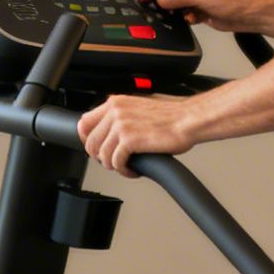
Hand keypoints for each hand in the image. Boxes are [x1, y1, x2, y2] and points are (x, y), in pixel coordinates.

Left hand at [77, 94, 195, 176]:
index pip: (84, 122)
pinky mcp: (129, 140)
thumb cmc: (172, 116)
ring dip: (113, 166)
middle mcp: (115, 111)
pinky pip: (116, 162)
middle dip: (100, 157)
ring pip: (102, 155)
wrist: (189, 120)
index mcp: (116, 102)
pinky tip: (134, 170)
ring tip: (126, 167)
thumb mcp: (139, 107)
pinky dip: (124, 171)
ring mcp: (121, 125)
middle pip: (90, 142)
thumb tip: (111, 131)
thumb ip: (122, 115)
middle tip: (114, 162)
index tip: (96, 149)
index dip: (87, 140)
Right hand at [139, 0, 260, 33]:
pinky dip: (185, 17)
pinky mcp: (200, 10)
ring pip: (176, 2)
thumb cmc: (230, 1)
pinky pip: (185, 12)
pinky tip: (189, 20)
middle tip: (146, 5)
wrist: (247, 16)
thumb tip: (161, 0)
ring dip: (172, 9)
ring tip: (164, 15)